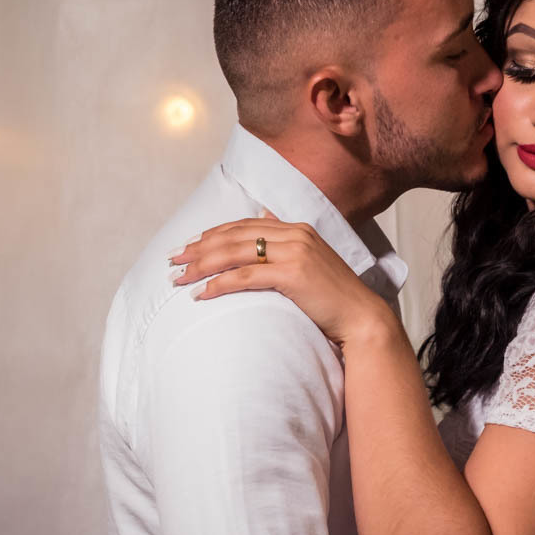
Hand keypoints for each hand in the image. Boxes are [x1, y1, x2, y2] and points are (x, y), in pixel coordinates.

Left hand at [168, 217, 399, 348]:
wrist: (361, 318)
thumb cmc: (334, 297)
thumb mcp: (311, 259)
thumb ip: (287, 238)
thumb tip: (264, 216)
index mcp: (297, 228)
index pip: (244, 225)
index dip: (213, 234)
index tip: (188, 246)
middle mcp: (295, 234)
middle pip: (235, 236)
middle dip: (199, 248)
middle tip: (173, 261)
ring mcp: (295, 252)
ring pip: (235, 253)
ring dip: (202, 266)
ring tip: (179, 279)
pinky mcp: (292, 273)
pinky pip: (245, 276)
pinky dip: (219, 284)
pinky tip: (201, 295)